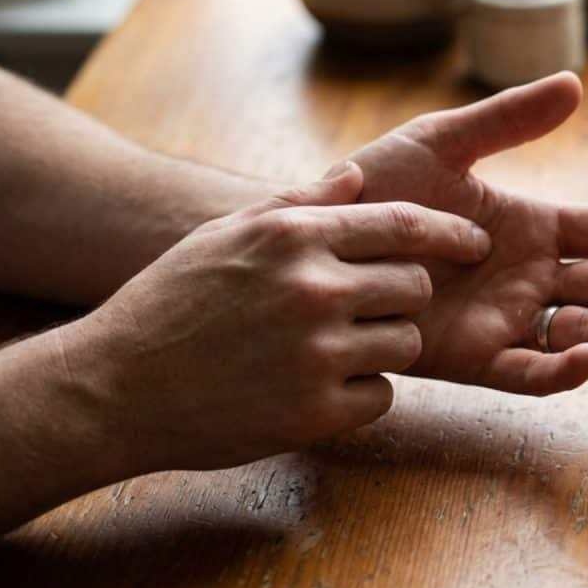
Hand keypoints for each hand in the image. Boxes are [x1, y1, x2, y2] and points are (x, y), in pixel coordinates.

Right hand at [67, 165, 490, 471]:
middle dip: (403, 298)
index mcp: (293, 237)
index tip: (475, 242)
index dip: (449, 233)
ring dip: (384, 347)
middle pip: (415, 286)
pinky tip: (314, 389)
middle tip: (369, 310)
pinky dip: (359, 394)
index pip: (404, 224)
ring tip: (331, 351)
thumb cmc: (170, 303)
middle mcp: (313, 289)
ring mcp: (318, 353)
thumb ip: (298, 204)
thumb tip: (358, 176)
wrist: (113, 387)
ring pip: (406, 342)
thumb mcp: (225, 235)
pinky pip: (380, 395)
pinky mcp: (318, 412)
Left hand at [339, 73, 587, 395]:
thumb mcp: (443, 144)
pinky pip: (529, 371)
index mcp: (532, 230)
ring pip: (583, 330)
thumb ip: (506, 121)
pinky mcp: (473, 360)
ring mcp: (505, 322)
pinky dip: (564, 369)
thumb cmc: (373, 190)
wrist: (312, 240)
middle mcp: (529, 280)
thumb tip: (573, 83)